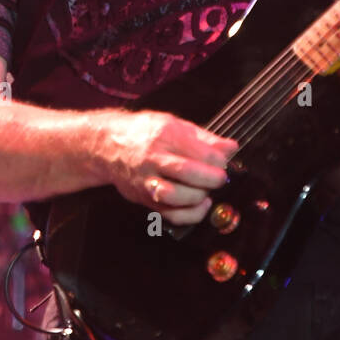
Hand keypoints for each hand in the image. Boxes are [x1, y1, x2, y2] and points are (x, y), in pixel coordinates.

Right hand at [94, 110, 237, 225]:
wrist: (107, 146)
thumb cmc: (145, 133)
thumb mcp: (174, 124)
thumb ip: (205, 138)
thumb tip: (232, 148)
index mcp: (164, 135)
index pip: (199, 151)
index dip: (219, 160)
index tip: (226, 162)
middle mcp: (153, 158)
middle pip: (187, 172)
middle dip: (211, 178)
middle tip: (221, 179)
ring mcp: (146, 180)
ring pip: (175, 196)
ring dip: (198, 197)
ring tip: (207, 192)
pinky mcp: (144, 198)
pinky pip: (169, 213)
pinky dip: (189, 215)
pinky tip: (200, 206)